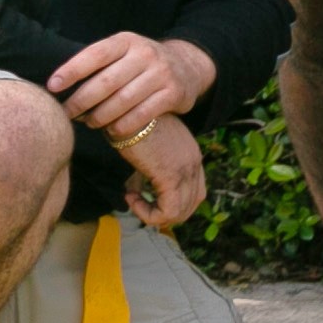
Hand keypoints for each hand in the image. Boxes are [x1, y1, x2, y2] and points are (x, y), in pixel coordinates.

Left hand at [50, 31, 208, 141]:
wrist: (187, 66)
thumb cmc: (139, 64)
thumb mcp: (122, 53)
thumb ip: (96, 64)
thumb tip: (57, 86)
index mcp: (127, 41)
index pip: (95, 54)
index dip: (72, 70)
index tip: (52, 86)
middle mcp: (146, 54)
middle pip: (106, 82)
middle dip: (80, 101)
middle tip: (66, 113)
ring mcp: (162, 73)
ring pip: (121, 102)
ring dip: (99, 117)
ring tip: (88, 122)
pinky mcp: (173, 94)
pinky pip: (140, 116)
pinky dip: (121, 126)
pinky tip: (111, 129)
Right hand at [111, 114, 206, 230]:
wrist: (128, 109)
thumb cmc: (131, 125)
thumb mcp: (145, 150)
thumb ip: (146, 171)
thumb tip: (134, 191)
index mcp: (191, 155)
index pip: (195, 191)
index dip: (172, 201)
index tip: (144, 194)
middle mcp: (195, 163)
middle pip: (192, 204)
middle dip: (165, 212)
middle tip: (139, 203)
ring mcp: (186, 169)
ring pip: (180, 212)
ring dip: (153, 214)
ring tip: (133, 199)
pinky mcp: (171, 176)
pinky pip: (168, 212)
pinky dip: (148, 213)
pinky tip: (131, 197)